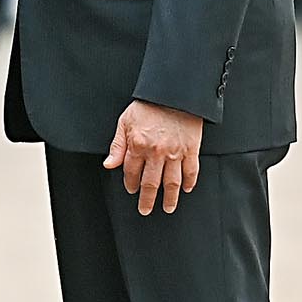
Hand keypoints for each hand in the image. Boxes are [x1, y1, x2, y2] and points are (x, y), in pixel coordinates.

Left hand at [104, 99, 205, 217]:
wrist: (174, 92)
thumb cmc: (149, 104)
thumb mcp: (125, 121)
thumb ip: (117, 145)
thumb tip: (109, 165)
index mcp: (138, 145)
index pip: (132, 172)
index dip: (130, 183)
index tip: (131, 190)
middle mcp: (156, 152)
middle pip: (150, 183)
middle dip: (147, 199)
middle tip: (145, 210)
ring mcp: (175, 152)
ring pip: (172, 182)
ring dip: (169, 198)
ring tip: (167, 208)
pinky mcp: (191, 149)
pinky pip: (191, 170)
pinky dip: (190, 182)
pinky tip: (187, 189)